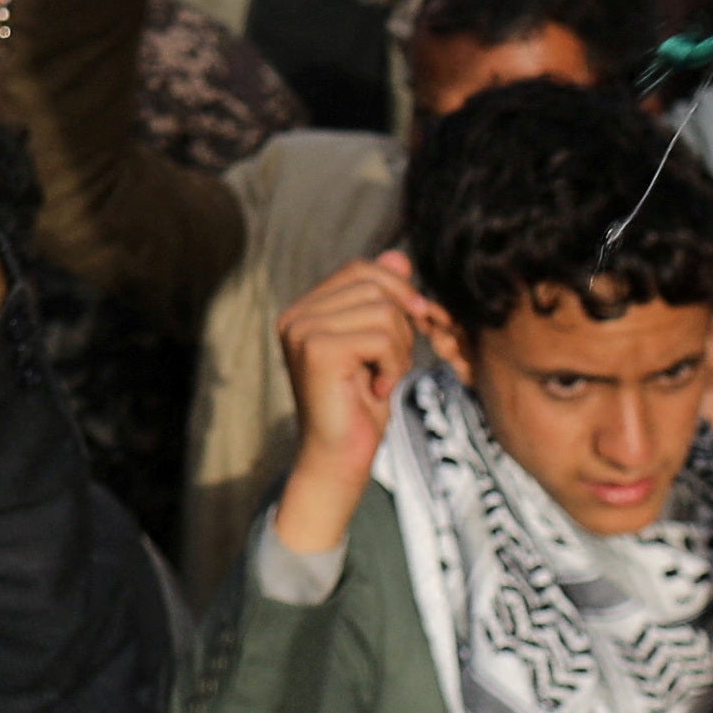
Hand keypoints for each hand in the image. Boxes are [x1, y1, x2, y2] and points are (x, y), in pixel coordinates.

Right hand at [263, 252, 426, 549]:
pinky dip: (394, 365)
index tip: (416, 321)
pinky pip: (382, 337)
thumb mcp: (380, 344)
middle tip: (394, 361)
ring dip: (400, 349)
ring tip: (384, 377)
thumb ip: (384, 300)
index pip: (360, 269)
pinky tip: (378, 389)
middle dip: (402, 323)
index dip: (397, 288)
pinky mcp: (317, 351)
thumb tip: (399, 255)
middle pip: (374, 285)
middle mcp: (296, 315)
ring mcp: (302, 331)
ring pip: (383, 312)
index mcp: (305, 309)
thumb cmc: (360, 404)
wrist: (340, 457)